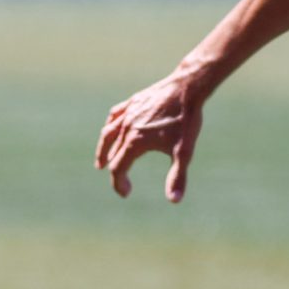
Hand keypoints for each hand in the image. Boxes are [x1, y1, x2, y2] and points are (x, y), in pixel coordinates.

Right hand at [95, 71, 204, 201]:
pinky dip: (110, 126)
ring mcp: (128, 113)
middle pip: (112, 154)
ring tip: (101, 162)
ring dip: (103, 150)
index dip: (119, 184)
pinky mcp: (133, 102)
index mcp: (135, 142)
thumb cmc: (186, 120)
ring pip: (108, 134)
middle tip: (122, 183)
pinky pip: (115, 115)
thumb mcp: (184, 152)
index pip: (118, 168)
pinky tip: (111, 129)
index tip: (126, 193)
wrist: (187, 88)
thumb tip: (174, 200)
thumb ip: (178, 177)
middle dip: (115, 171)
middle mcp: (126, 127)